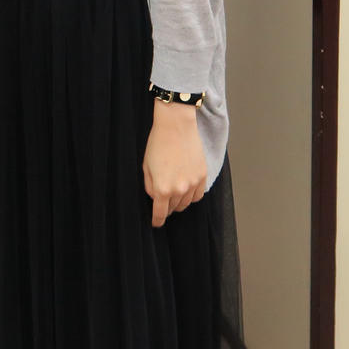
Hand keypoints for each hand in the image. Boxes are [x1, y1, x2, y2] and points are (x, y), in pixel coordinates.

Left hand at [141, 101, 206, 227]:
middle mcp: (179, 189)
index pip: (160, 213)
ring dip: (179, 202)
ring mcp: (192, 183)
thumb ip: (150, 186)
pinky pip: (198, 195)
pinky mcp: (202, 176)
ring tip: (174, 194)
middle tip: (163, 202)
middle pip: (173, 208)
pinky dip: (191, 196)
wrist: (176, 126)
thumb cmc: (158, 143)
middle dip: (166, 207)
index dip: (157, 220)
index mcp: (162, 188)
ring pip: (186, 203)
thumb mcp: (146, 166)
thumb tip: (155, 198)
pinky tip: (186, 190)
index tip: (156, 223)